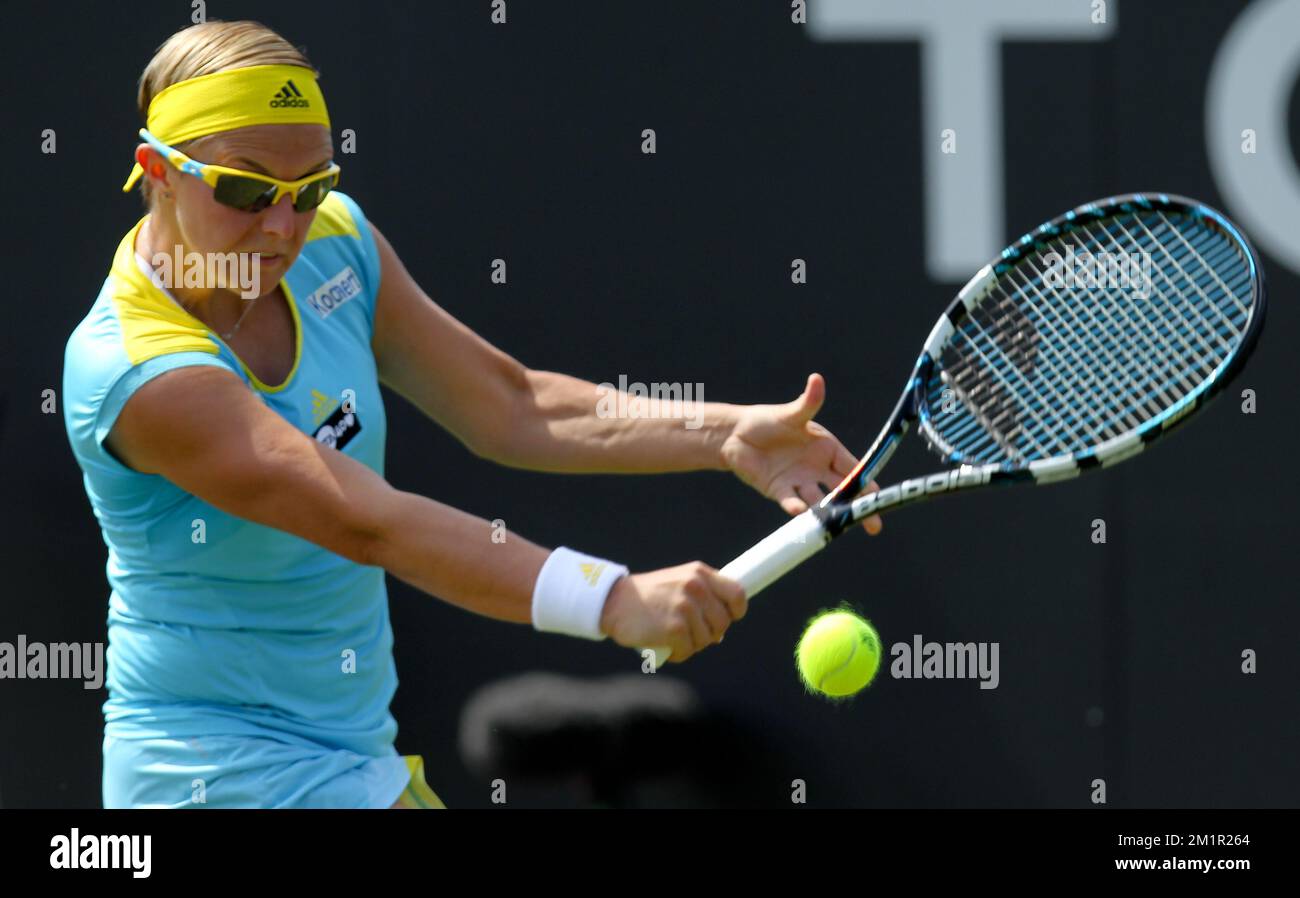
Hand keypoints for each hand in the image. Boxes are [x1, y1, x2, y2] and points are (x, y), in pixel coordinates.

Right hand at [599, 562, 746, 662]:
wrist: (613, 601)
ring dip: (692, 644)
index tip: (729, 617)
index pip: (736, 593)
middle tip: (690, 632)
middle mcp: (696, 587)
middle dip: (710, 633)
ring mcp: (685, 608)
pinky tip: (666, 647)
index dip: (736, 610)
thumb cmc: (648, 596)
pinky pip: (688, 650)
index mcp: (699, 574)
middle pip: (723, 622)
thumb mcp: (677, 582)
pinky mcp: (675, 628)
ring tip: (673, 637)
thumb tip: (721, 632)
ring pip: (706, 639)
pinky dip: (679, 654)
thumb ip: (701, 597)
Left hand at [720, 372, 882, 533]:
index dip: (867, 482)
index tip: (878, 497)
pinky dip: (795, 506)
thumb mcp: (790, 414)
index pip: (853, 468)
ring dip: (826, 511)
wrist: (735, 435)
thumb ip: (807, 403)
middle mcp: (817, 469)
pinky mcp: (779, 491)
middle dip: (857, 507)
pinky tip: (799, 511)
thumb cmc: (767, 420)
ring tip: (834, 521)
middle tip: (873, 525)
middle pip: (843, 491)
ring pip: (818, 500)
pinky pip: (790, 501)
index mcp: (827, 449)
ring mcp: (799, 481)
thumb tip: (817, 379)